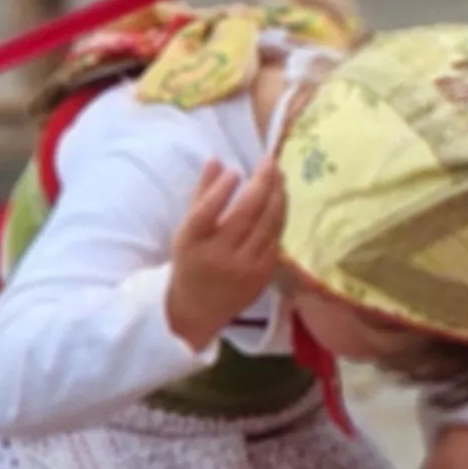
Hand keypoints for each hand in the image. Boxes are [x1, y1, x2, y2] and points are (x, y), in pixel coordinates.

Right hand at [163, 158, 285, 352]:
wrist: (199, 308)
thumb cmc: (192, 261)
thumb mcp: (187, 230)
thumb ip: (201, 194)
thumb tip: (217, 160)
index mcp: (191, 243)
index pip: (206, 213)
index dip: (221, 190)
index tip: (236, 169)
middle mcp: (218, 257)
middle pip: (245, 215)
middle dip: (261, 183)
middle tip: (269, 161)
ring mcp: (244, 267)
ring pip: (267, 224)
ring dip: (277, 196)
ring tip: (279, 175)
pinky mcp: (263, 274)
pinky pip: (276, 238)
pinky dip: (280, 215)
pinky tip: (281, 198)